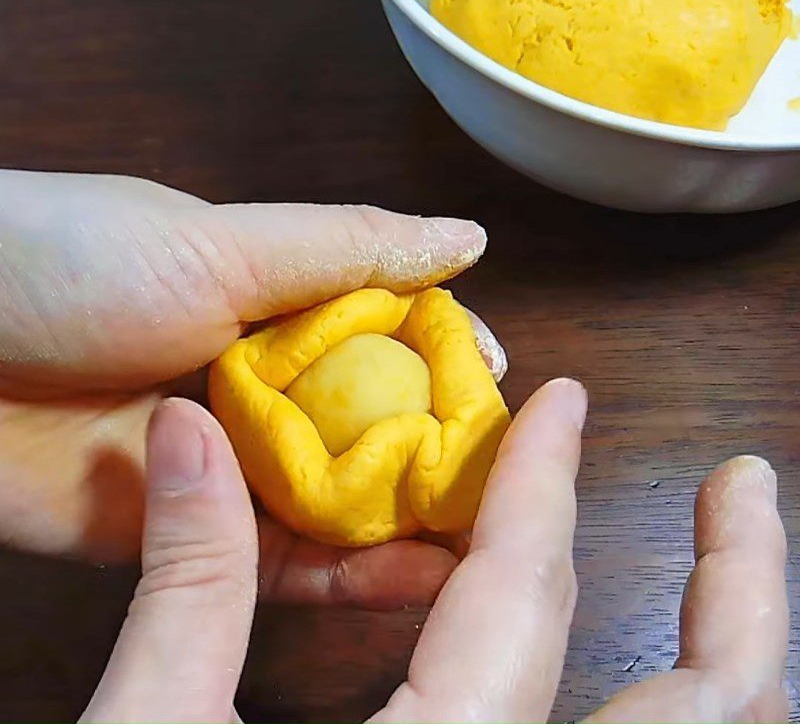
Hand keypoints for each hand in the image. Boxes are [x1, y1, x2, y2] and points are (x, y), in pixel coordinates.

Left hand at [0, 169, 501, 607]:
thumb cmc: (75, 267)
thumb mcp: (222, 246)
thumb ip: (348, 251)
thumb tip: (467, 239)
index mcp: (282, 304)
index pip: (395, 334)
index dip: (451, 361)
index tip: (503, 391)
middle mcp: (270, 384)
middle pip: (378, 426)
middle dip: (442, 452)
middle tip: (513, 486)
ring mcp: (237, 463)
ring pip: (344, 500)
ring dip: (409, 520)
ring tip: (488, 542)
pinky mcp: (198, 536)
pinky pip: (287, 563)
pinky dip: (350, 573)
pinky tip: (415, 576)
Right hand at [79, 380, 786, 722]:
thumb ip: (193, 581)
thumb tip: (189, 433)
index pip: (518, 588)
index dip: (543, 477)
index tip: (566, 401)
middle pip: (705, 707)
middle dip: (739, 580)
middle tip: (743, 482)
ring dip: (739, 656)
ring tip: (737, 562)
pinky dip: (690, 721)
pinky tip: (675, 682)